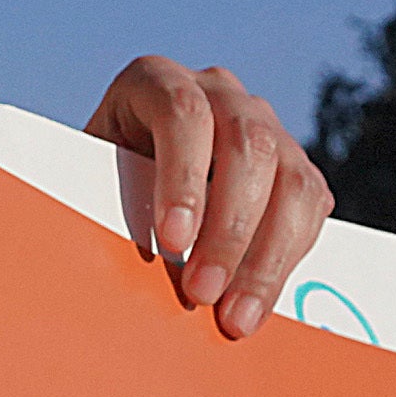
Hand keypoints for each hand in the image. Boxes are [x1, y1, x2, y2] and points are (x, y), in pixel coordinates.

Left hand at [85, 57, 332, 338]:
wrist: (120, 182)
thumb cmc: (92, 182)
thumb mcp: (85, 181)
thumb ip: (100, 203)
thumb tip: (118, 263)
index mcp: (156, 81)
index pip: (182, 114)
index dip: (182, 177)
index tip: (173, 240)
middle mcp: (218, 92)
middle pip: (248, 147)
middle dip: (229, 230)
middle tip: (201, 293)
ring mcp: (263, 125)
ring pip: (291, 181)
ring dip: (265, 257)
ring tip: (233, 316)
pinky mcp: (294, 166)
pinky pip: (310, 208)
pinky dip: (286, 260)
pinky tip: (256, 302)